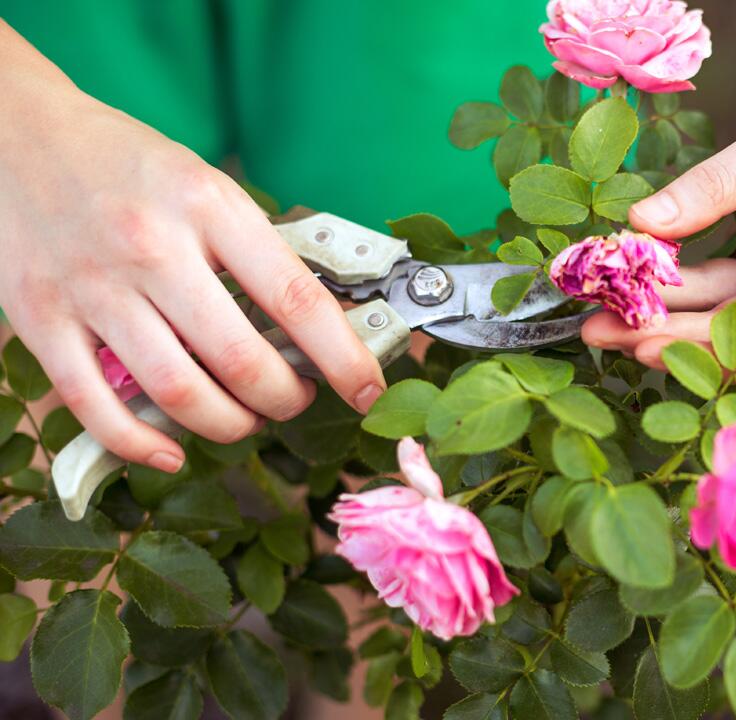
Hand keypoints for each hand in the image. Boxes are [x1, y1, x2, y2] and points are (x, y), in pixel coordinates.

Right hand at [0, 25, 385, 471]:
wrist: (19, 133)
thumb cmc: (129, 166)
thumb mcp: (208, 186)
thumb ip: (256, 251)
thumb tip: (324, 324)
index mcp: (209, 207)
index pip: (295, 298)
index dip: (342, 358)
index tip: (367, 389)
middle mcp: (152, 248)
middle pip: (240, 361)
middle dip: (285, 399)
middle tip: (296, 399)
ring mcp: (92, 287)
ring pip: (178, 393)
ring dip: (229, 426)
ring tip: (245, 418)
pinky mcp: (40, 318)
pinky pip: (96, 406)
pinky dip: (141, 444)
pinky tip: (172, 451)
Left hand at [581, 0, 735, 368]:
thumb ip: (712, 190)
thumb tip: (641, 223)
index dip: (715, 349)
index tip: (648, 346)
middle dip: (671, 333)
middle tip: (600, 332)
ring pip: (720, 307)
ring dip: (664, 309)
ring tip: (599, 314)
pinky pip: (714, 278)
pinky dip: (674, 278)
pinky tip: (627, 279)